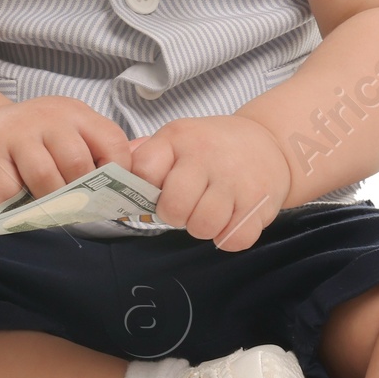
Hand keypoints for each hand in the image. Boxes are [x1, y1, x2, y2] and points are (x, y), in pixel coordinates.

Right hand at [0, 96, 133, 207]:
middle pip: (78, 164)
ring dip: (50, 202)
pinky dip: (18, 203)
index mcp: (76, 113)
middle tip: (75, 206)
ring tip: (47, 204)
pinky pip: (13, 191)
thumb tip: (139, 185)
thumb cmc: (34, 146)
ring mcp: (16, 132)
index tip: (109, 195)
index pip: (112, 142)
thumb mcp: (70, 138)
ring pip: (47, 179)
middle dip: (80, 194)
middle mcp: (48, 116)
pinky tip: (17, 197)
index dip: (116, 174)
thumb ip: (101, 156)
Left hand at [129, 115, 290, 251]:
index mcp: (178, 138)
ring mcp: (235, 179)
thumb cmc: (214, 147)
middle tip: (188, 206)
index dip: (145, 190)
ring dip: (203, 228)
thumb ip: (144, 155)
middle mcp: (206, 155)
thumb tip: (108, 176)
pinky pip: (234, 239)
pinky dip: (230, 238)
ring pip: (203, 227)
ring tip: (210, 212)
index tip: (158, 191)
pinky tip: (231, 222)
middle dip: (176, 215)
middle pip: (174, 208)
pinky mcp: (259, 201)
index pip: (144, 171)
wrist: (270, 142)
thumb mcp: (178, 138)